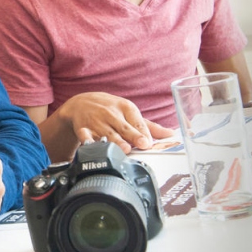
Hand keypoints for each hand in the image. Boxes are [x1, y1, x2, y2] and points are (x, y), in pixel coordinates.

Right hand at [58, 92, 174, 153]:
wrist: (80, 103)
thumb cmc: (109, 109)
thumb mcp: (128, 112)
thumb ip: (149, 126)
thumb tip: (170, 135)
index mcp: (125, 108)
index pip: (137, 122)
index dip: (144, 133)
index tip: (149, 143)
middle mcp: (111, 114)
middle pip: (124, 127)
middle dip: (133, 136)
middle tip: (142, 144)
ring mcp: (97, 122)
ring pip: (108, 134)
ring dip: (116, 141)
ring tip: (124, 149)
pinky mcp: (83, 129)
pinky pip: (85, 136)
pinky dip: (88, 140)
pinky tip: (92, 145)